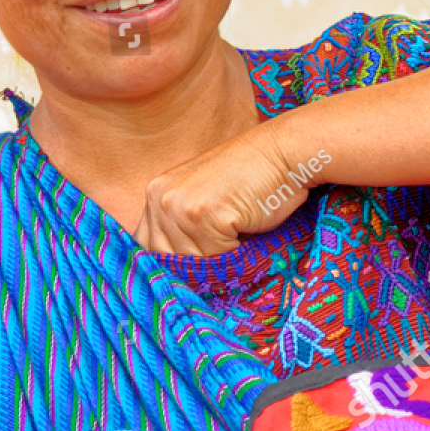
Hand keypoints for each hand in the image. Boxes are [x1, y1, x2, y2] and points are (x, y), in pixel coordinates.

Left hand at [133, 125, 314, 254]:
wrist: (282, 153)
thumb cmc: (251, 180)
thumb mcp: (204, 200)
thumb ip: (181, 228)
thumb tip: (175, 277)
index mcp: (156, 193)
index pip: (147, 247)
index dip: (173, 263)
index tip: (198, 265)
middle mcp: (159, 198)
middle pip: (166, 260)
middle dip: (196, 265)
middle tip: (227, 246)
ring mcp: (179, 205)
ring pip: (192, 263)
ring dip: (218, 259)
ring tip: (239, 233)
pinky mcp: (203, 214)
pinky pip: (215, 257)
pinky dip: (236, 253)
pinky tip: (247, 229)